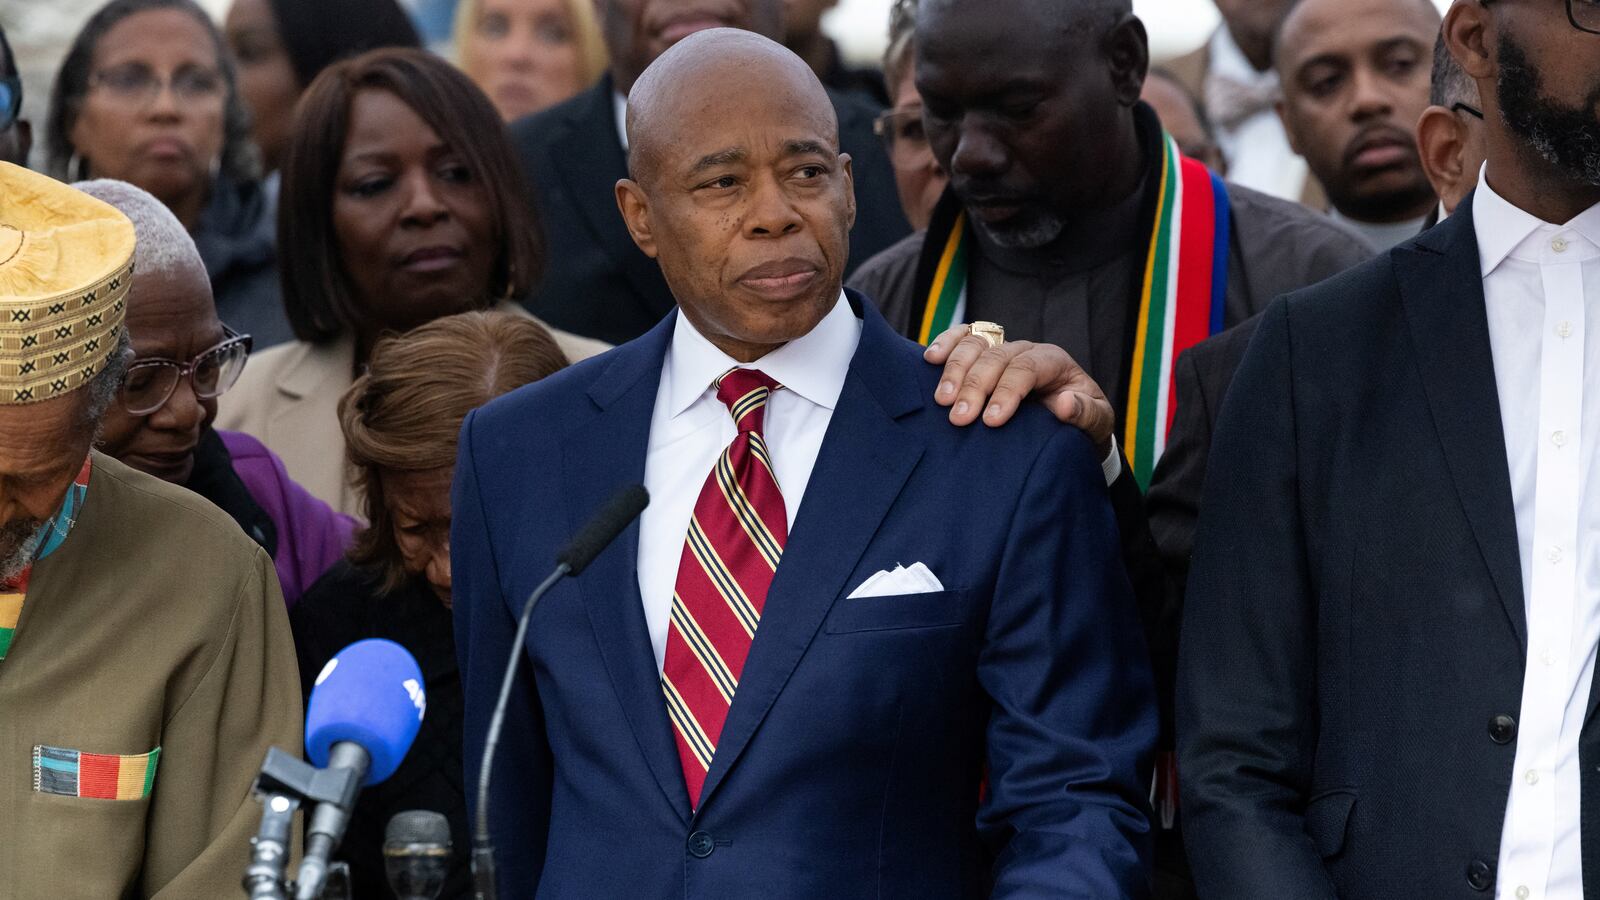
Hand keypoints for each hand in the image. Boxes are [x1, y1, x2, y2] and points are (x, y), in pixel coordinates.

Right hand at [924, 324, 1115, 454]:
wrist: (1067, 425)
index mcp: (1055, 362)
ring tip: (941, 400)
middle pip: (996, 356)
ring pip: (976, 344)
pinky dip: (946, 344)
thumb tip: (1063, 404)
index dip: (1007, 391)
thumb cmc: (1081, 423)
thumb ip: (1086, 414)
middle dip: (975, 386)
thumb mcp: (1097, 423)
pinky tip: (931, 359)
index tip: (991, 421)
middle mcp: (1027, 350)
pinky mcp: (984, 356)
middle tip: (959, 417)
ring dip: (955, 370)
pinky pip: (964, 338)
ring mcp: (1003, 349)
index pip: (1027, 368)